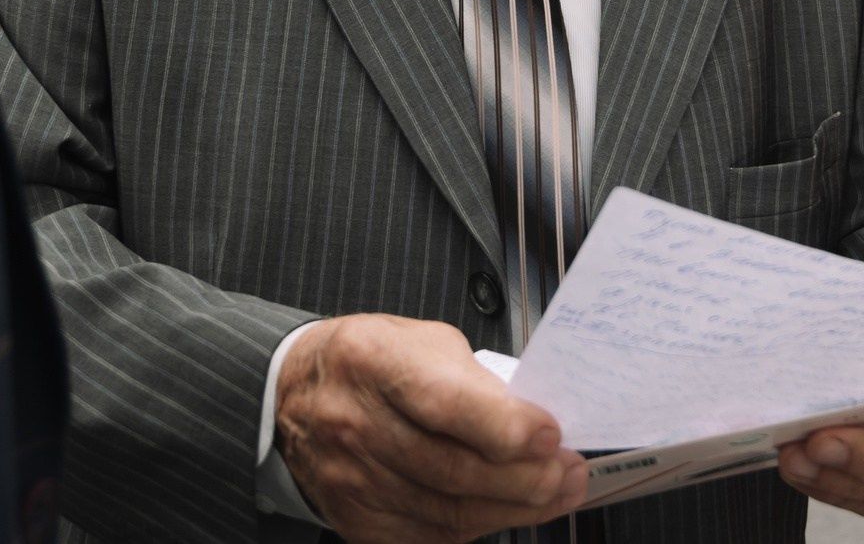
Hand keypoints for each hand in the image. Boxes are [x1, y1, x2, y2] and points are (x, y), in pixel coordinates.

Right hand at [275, 314, 587, 543]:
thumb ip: (472, 378)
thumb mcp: (418, 340)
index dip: (506, 426)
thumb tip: (534, 420)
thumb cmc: (369, 361)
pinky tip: (507, 508)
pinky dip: (478, 526)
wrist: (294, 397)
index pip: (447, 404)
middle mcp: (355, 423)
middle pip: (456, 469)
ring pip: (451, 512)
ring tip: (555, 491)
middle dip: (527, 477)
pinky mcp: (358, 520)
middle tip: (569, 471)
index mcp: (372, 359)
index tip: (551, 435)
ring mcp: (353, 480)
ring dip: (516, 507)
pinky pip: (432, 536)